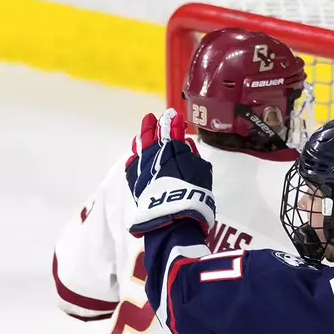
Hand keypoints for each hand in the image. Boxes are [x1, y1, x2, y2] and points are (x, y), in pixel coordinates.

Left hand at [126, 109, 215, 235]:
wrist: (174, 217)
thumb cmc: (193, 194)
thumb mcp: (201, 171)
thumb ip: (192, 155)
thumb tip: (185, 143)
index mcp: (173, 149)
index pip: (172, 130)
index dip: (174, 122)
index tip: (175, 115)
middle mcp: (154, 153)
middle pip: (153, 134)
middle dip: (156, 124)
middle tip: (155, 117)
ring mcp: (142, 166)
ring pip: (140, 145)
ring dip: (144, 134)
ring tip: (146, 127)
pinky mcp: (134, 179)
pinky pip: (132, 162)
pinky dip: (135, 154)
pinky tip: (136, 152)